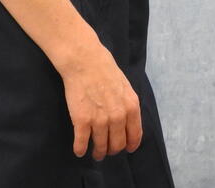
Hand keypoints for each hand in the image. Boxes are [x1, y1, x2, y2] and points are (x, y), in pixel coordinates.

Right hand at [60, 43, 142, 160]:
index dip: (130, 145)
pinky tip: (79, 150)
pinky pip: (82, 143)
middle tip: (108, 150)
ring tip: (95, 153)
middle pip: (118, 144)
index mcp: (131, 107)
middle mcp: (118, 116)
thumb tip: (127, 122)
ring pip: (101, 147)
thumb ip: (127, 106)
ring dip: (98, 153)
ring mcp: (100, 120)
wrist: (85, 62)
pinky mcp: (82, 121)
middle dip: (113, 150)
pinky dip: (80, 150)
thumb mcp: (126, 88)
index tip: (127, 149)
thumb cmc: (106, 71)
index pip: (135, 135)